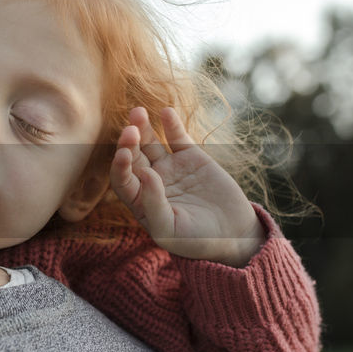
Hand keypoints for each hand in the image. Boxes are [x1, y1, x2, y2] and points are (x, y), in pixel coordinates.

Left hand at [109, 107, 264, 265]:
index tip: (124, 154)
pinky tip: (165, 111)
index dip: (120, 166)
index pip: (122, 179)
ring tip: (138, 112)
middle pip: (133, 156)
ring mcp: (170, 166)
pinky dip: (171, 124)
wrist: (233, 234)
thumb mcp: (170, 230)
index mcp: (140, 201)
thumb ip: (153, 204)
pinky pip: (176, 137)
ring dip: (143, 127)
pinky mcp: (190, 157)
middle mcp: (150, 181)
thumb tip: (144, 173)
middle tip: (130, 130)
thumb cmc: (196, 240)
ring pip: (150, 142)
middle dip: (129, 142)